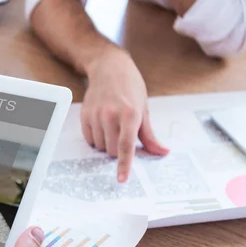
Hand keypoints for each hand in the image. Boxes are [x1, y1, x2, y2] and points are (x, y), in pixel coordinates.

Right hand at [82, 47, 168, 181]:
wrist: (109, 67)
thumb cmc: (130, 87)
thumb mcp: (144, 108)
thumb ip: (149, 135)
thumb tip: (161, 151)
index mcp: (130, 113)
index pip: (126, 145)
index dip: (124, 164)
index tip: (122, 179)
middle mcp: (110, 115)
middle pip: (111, 150)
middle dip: (117, 150)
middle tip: (122, 135)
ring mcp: (95, 115)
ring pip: (99, 146)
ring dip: (106, 143)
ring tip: (111, 126)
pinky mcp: (84, 116)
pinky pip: (89, 139)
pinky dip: (96, 138)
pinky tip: (101, 125)